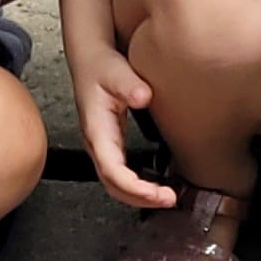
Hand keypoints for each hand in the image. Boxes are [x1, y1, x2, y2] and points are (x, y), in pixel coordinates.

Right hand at [67, 31, 172, 209]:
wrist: (91, 61)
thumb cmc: (101, 67)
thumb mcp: (115, 71)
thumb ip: (129, 84)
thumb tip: (143, 97)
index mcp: (96, 130)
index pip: (111, 169)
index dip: (134, 187)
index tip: (158, 193)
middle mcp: (97, 145)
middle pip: (113, 186)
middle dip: (140, 199)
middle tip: (169, 200)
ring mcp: (103, 149)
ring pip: (116, 185)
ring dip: (140, 197)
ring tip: (167, 198)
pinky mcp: (111, 148)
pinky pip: (121, 177)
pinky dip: (139, 187)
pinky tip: (157, 187)